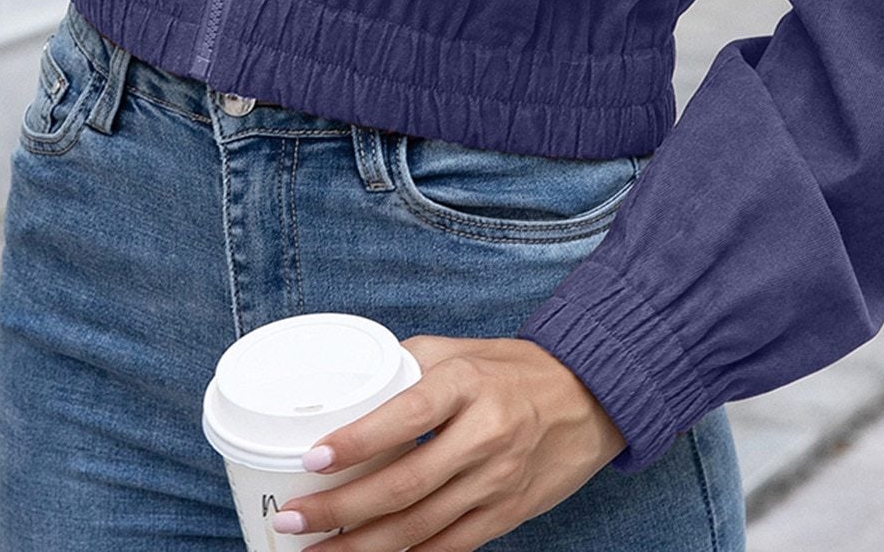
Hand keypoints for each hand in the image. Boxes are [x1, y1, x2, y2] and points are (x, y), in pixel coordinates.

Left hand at [270, 334, 627, 548]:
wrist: (589, 398)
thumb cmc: (512, 369)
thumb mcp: (460, 350)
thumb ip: (407, 366)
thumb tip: (349, 387)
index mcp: (467, 384)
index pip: (406, 416)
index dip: (356, 442)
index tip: (313, 459)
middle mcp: (484, 435)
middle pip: (405, 485)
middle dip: (342, 511)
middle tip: (294, 520)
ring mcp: (497, 482)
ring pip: (420, 528)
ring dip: (362, 546)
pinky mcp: (508, 514)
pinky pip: (449, 547)